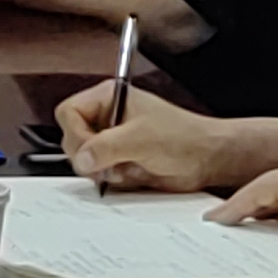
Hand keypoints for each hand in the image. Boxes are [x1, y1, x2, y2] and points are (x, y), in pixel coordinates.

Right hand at [54, 82, 239, 192]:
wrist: (207, 160)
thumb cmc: (184, 137)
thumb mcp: (141, 138)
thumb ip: (107, 146)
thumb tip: (82, 158)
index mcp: (109, 98)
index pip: (69, 112)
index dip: (75, 133)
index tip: (90, 149)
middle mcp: (107, 118)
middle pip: (72, 138)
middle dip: (90, 155)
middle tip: (109, 162)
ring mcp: (111, 141)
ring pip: (84, 160)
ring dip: (103, 170)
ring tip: (126, 167)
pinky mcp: (118, 162)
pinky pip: (99, 174)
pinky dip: (112, 179)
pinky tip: (132, 174)